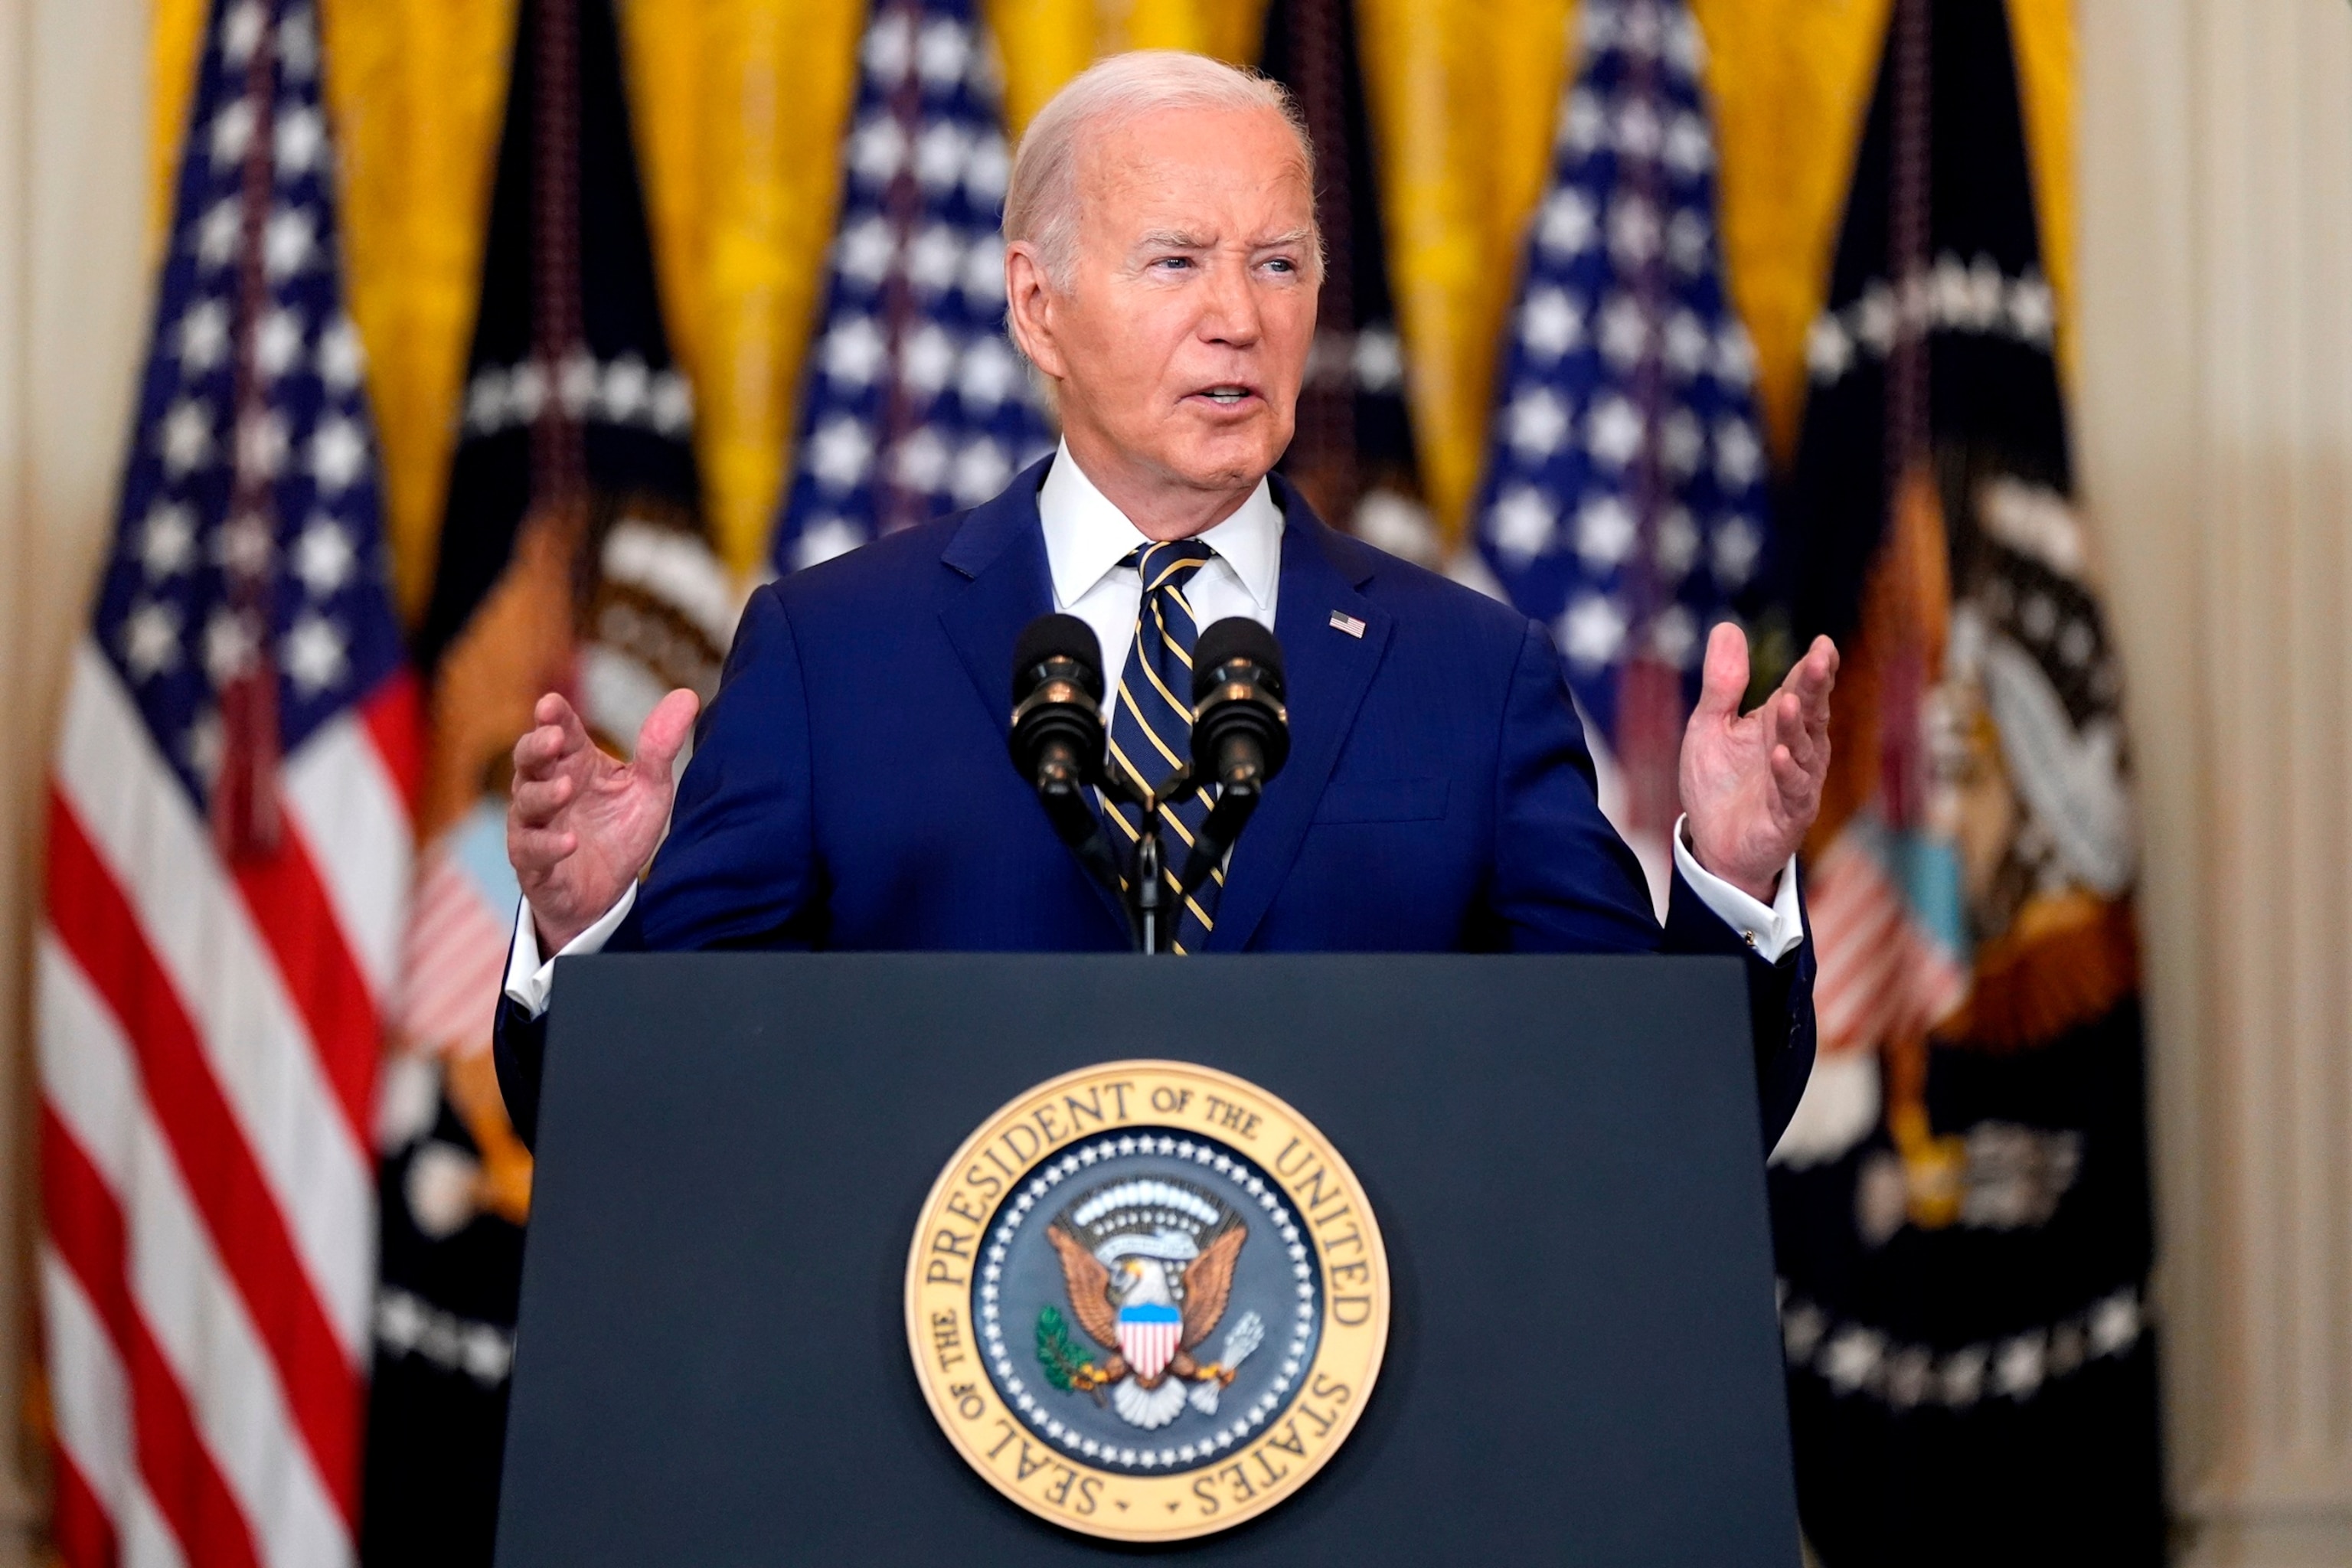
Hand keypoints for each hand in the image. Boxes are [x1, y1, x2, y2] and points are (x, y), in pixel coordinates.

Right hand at [507, 688, 699, 952]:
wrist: (607, 893)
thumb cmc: (620, 830)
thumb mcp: (649, 788)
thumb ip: (660, 746)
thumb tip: (687, 695)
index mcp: (574, 763)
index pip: (560, 731)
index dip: (553, 717)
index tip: (551, 704)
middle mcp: (546, 788)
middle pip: (529, 760)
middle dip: (536, 746)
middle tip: (554, 738)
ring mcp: (535, 825)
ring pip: (525, 802)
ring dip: (544, 794)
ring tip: (567, 788)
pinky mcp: (534, 863)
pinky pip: (532, 850)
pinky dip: (548, 845)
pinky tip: (569, 842)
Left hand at [1678, 625, 1838, 902]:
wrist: (1714, 843)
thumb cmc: (1718, 782)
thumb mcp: (1710, 725)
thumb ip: (1722, 683)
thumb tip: (1727, 626)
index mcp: (1780, 722)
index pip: (1801, 688)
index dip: (1813, 668)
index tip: (1822, 644)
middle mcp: (1797, 748)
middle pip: (1810, 712)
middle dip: (1815, 686)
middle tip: (1820, 658)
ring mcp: (1797, 781)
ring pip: (1804, 749)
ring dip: (1797, 726)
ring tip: (1790, 702)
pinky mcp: (1789, 815)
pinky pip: (1793, 791)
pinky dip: (1787, 774)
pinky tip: (1780, 756)